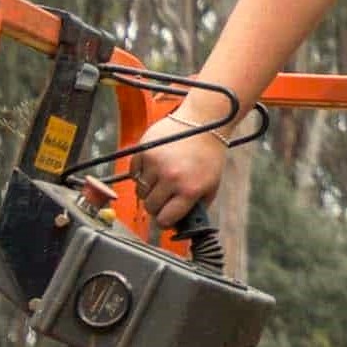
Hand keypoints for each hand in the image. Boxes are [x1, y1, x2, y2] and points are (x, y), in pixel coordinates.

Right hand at [130, 104, 233, 232]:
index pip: (165, 219)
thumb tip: (180, 224)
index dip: (165, 220)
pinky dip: (141, 173)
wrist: (204, 122)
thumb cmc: (209, 154)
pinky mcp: (144, 151)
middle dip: (156, 205)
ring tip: (162, 179)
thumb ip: (197, 206)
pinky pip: (133, 173)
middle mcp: (171, 178)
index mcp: (190, 189)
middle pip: (150, 207)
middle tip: (164, 197)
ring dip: (149, 189)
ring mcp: (156, 164)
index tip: (166, 217)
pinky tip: (155, 167)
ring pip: (140, 191)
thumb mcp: (212, 184)